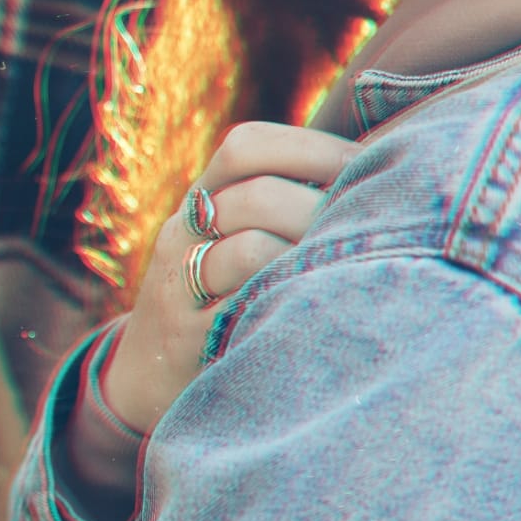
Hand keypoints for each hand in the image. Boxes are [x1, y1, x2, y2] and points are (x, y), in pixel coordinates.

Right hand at [101, 121, 352, 436]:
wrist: (144, 373)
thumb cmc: (213, 296)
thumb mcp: (226, 239)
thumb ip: (280, 203)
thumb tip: (375, 165)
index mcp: (199, 201)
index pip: (245, 147)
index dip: (311, 148)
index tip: (363, 165)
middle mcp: (182, 235)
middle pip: (256, 196)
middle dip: (321, 208)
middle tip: (366, 226)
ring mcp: (180, 288)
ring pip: (250, 250)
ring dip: (308, 255)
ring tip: (347, 268)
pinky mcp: (188, 340)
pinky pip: (243, 312)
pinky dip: (286, 303)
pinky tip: (318, 307)